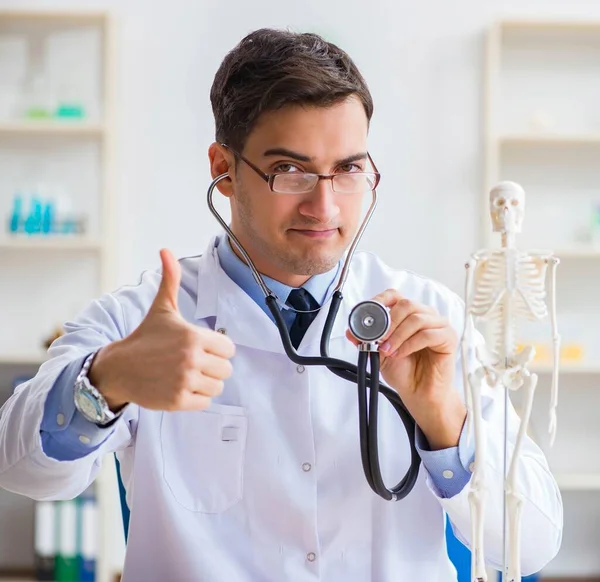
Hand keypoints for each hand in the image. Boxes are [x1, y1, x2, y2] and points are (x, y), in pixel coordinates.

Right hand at [90, 249, 235, 411]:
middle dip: (212, 367)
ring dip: (206, 383)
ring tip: (187, 375)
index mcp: (193, 336)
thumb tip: (165, 250)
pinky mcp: (178, 401)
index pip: (229, 349)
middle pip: (226, 369)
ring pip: (217, 387)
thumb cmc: (145, 338)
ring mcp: (185, 381)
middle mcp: (191, 359)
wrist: (118, 368)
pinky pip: (205, 402)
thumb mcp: (161, 309)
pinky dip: (196, 398)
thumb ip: (170, 280)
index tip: (200, 347)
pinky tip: (181, 388)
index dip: (217, 349)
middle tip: (193, 363)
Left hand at [346, 289, 464, 449]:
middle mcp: (425, 315)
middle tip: (380, 339)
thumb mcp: (378, 354)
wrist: (418, 393)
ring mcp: (439, 325)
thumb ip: (366, 341)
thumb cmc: (404, 372)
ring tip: (389, 351)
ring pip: (417, 319)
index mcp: (408, 315)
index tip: (369, 311)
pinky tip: (401, 353)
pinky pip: (428, 334)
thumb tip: (350, 331)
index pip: (396, 295)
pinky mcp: (448, 338)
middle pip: (406, 304)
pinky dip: (410, 344)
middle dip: (389, 322)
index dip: (381, 299)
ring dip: (398, 335)